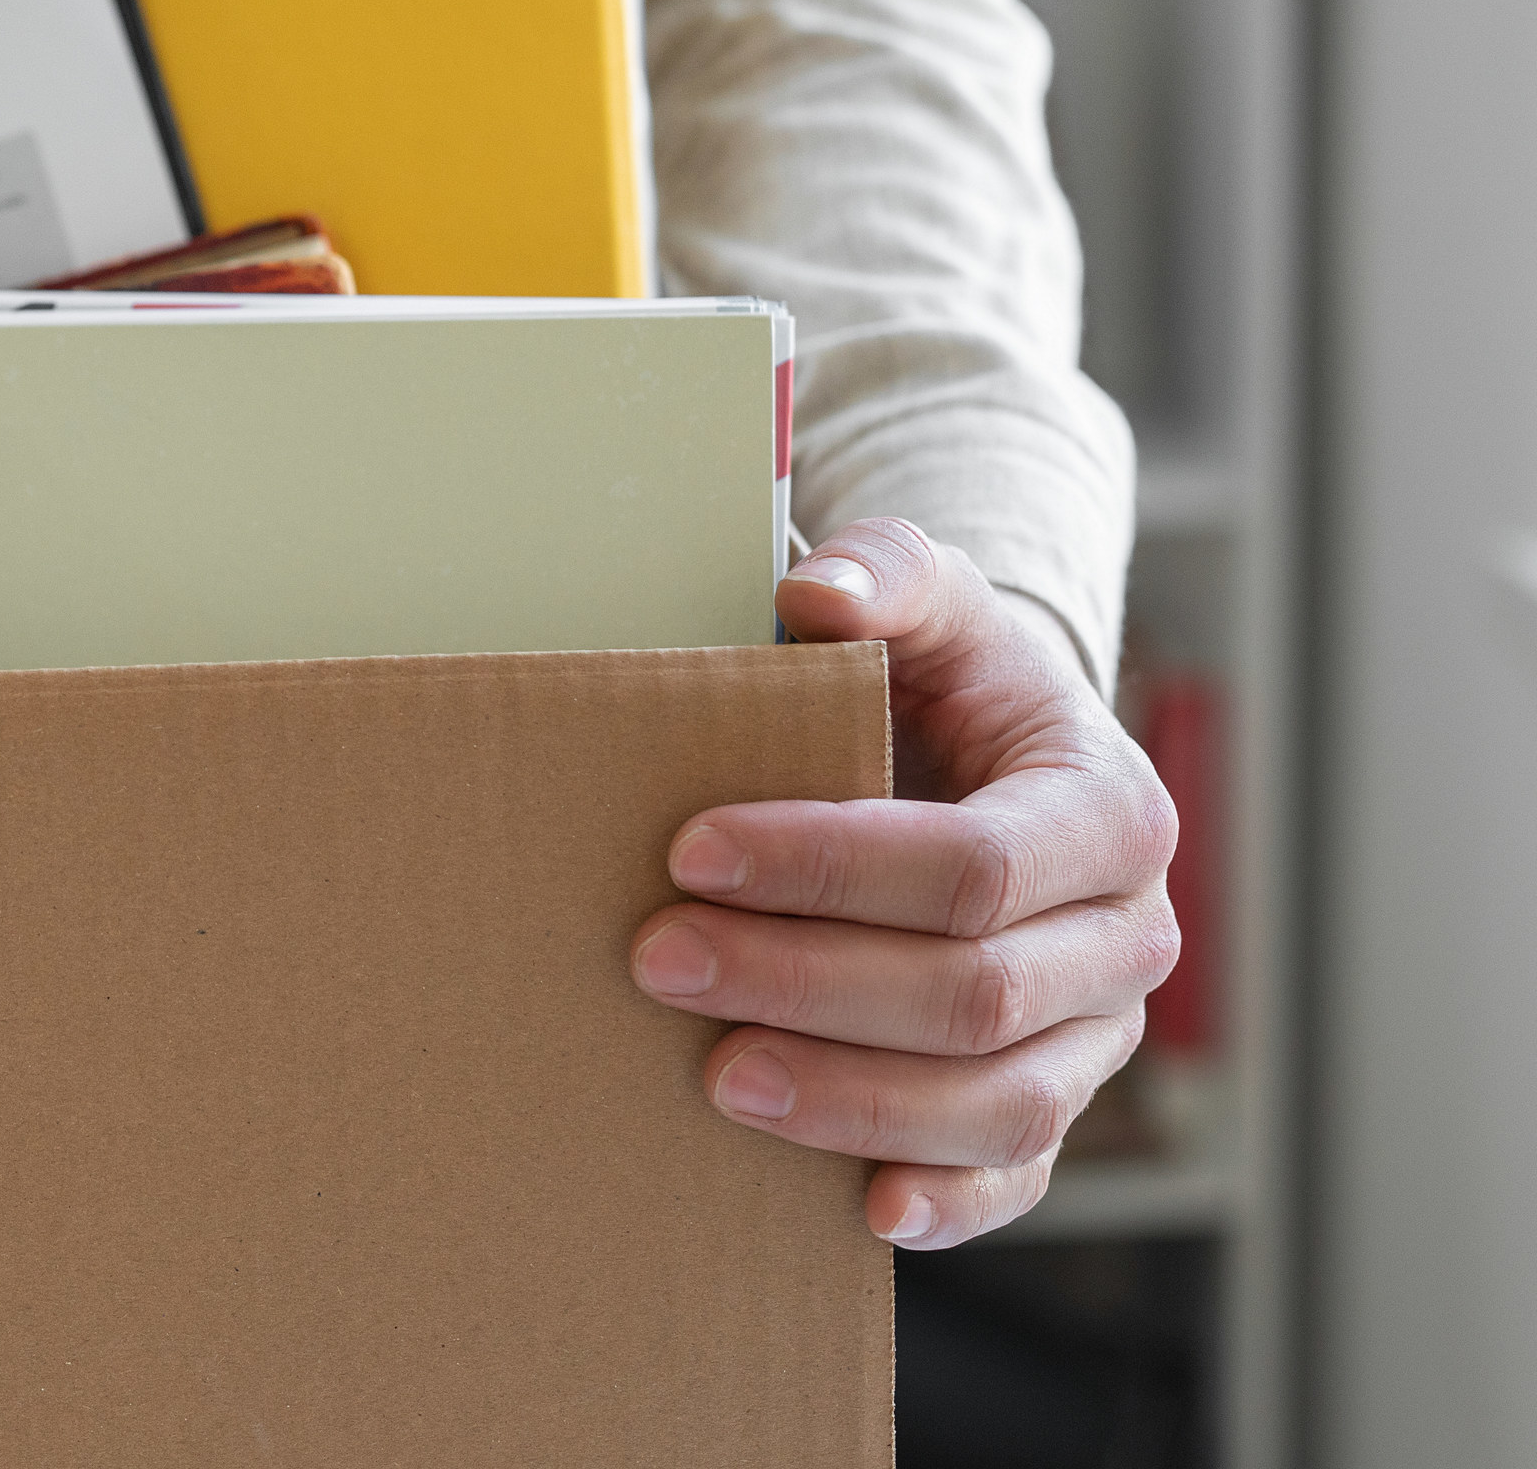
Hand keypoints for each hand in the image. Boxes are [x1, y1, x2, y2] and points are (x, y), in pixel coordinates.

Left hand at [628, 518, 1176, 1248]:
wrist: (983, 763)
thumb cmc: (943, 680)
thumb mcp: (926, 603)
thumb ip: (885, 575)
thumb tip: (820, 592)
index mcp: (1106, 808)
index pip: (970, 864)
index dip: (827, 865)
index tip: (690, 850)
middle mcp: (1127, 934)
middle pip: (974, 993)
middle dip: (805, 980)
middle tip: (657, 957)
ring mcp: (1097, 1034)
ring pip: (998, 1098)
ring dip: (851, 1098)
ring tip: (715, 1076)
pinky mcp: (1052, 1104)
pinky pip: (1017, 1174)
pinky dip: (949, 1203)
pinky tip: (861, 1207)